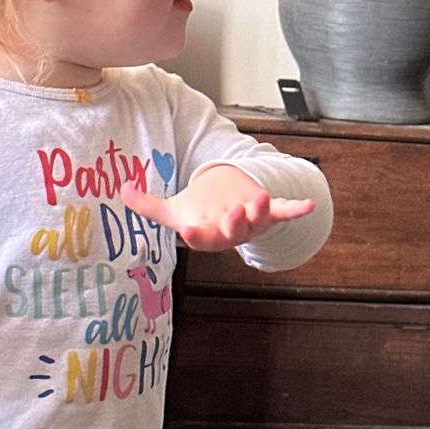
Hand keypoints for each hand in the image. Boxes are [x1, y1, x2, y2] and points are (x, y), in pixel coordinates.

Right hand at [120, 164, 314, 252]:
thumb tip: (121, 190)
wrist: (229, 209)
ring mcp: (252, 222)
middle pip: (232, 232)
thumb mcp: (174, 210)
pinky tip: (309, 206)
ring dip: (260, 212)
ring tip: (259, 198)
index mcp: (207, 234)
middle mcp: (231, 232)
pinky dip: (296, 209)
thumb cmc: (200, 213)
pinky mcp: (269, 211)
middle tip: (232, 216)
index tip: (189, 230)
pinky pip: (284, 212)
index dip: (196, 235)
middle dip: (233, 224)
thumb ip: (148, 204)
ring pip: (257, 221)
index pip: (200, 238)